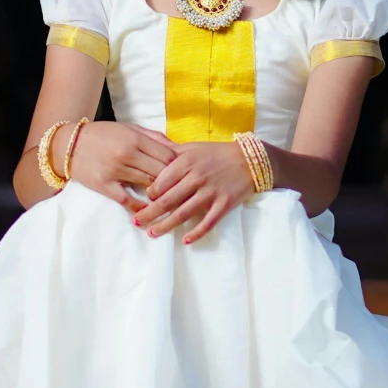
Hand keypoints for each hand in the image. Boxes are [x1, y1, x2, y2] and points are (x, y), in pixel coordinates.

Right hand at [67, 121, 177, 207]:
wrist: (69, 144)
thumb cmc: (103, 135)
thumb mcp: (129, 129)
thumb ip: (154, 138)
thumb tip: (179, 149)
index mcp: (135, 138)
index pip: (168, 156)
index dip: (179, 166)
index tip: (183, 173)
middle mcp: (127, 153)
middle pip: (161, 172)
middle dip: (172, 181)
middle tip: (179, 189)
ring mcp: (115, 170)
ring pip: (148, 185)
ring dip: (159, 194)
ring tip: (167, 199)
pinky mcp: (104, 185)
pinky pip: (127, 200)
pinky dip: (139, 207)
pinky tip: (147, 211)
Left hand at [134, 141, 258, 243]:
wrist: (250, 160)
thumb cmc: (217, 153)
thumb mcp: (193, 147)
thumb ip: (171, 152)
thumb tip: (149, 152)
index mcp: (187, 162)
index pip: (161, 181)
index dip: (150, 194)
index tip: (143, 201)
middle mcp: (197, 177)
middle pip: (168, 201)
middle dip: (150, 214)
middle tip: (137, 222)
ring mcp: (211, 192)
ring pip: (183, 214)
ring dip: (166, 226)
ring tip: (152, 233)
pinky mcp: (224, 204)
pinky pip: (207, 223)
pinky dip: (196, 233)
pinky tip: (185, 240)